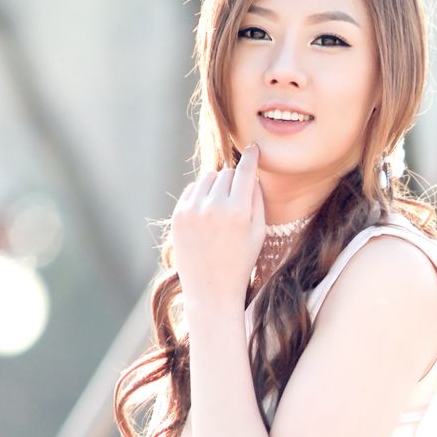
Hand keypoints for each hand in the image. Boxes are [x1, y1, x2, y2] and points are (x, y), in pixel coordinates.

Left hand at [172, 143, 265, 308]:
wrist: (211, 289)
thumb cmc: (241, 261)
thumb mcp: (258, 232)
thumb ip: (256, 200)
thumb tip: (251, 174)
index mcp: (238, 211)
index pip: (245, 171)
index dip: (251, 157)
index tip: (253, 148)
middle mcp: (214, 207)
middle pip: (226, 173)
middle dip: (234, 179)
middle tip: (238, 197)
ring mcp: (192, 211)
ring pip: (208, 179)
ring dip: (217, 185)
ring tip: (223, 208)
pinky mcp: (178, 215)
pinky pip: (192, 190)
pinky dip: (202, 195)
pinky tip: (208, 213)